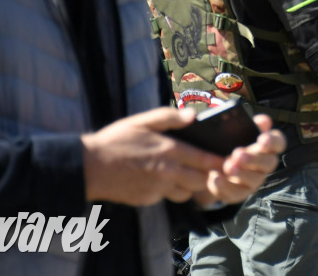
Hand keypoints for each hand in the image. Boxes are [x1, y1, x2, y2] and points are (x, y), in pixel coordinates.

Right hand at [82, 107, 224, 205]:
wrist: (87, 168)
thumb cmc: (115, 140)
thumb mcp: (142, 121)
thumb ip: (169, 117)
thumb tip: (193, 116)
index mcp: (170, 151)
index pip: (205, 160)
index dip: (219, 162)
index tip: (229, 161)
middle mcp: (168, 173)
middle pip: (201, 181)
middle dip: (207, 177)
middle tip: (209, 170)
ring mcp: (157, 189)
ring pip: (186, 193)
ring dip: (189, 186)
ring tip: (185, 175)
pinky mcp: (147, 200)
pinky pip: (166, 197)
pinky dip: (169, 191)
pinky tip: (162, 180)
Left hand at [193, 114, 286, 206]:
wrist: (210, 163)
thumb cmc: (227, 140)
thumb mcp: (233, 129)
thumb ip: (246, 123)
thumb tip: (263, 121)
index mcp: (266, 144)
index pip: (278, 142)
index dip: (272, 141)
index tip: (261, 139)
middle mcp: (264, 162)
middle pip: (269, 162)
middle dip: (254, 158)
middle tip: (237, 153)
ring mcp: (254, 179)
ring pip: (255, 179)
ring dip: (241, 173)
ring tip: (227, 166)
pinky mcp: (241, 192)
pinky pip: (236, 193)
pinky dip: (224, 186)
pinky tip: (214, 177)